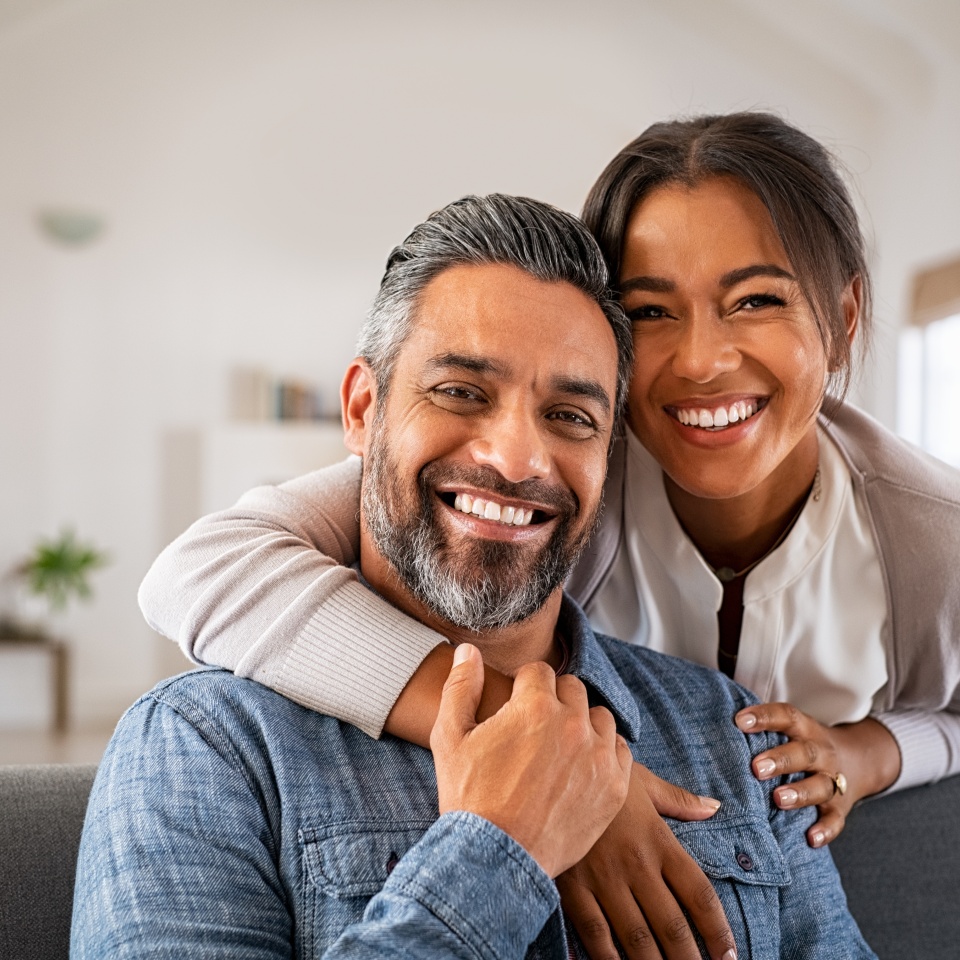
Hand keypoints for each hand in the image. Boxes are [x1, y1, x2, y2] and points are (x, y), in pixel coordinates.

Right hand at [431, 643, 632, 877]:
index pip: (539, 672)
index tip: (515, 706)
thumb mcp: (450, 737)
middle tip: (535, 729)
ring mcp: (598, 756)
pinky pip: (621, 751)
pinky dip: (604, 753)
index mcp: (534, 705)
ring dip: (582, 724)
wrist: (494, 859)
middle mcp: (572, 724)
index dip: (523, 686)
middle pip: (572, 689)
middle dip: (553, 701)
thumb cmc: (468, 797)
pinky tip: (582, 767)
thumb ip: (459, 686)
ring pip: (599, 717)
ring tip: (559, 748)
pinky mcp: (615, 787)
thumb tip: (467, 651)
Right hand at [557, 765, 736, 959]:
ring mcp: (603, 879)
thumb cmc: (600, 774)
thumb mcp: (643, 782)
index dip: (718, 930)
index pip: (699, 894)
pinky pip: (594, 934)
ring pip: (637, 939)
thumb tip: (713, 807)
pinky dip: (608, 959)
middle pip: (672, 926)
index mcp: (658, 840)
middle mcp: (636, 865)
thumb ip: (679, 800)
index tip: (730, 955)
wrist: (552, 768)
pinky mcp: (573, 886)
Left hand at [735, 702, 901, 845]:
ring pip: (821, 786)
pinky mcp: (840, 808)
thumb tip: (712, 724)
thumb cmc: (803, 744)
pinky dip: (826, 830)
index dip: (765, 717)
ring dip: (800, 793)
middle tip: (756, 768)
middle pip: (805, 753)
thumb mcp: (791, 730)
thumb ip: (762, 730)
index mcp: (805, 729)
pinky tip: (811, 837)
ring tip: (778, 799)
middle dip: (781, 760)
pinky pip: (836, 820)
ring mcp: (833, 780)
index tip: (740, 721)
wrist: (858, 761)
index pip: (787, 717)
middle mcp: (821, 753)